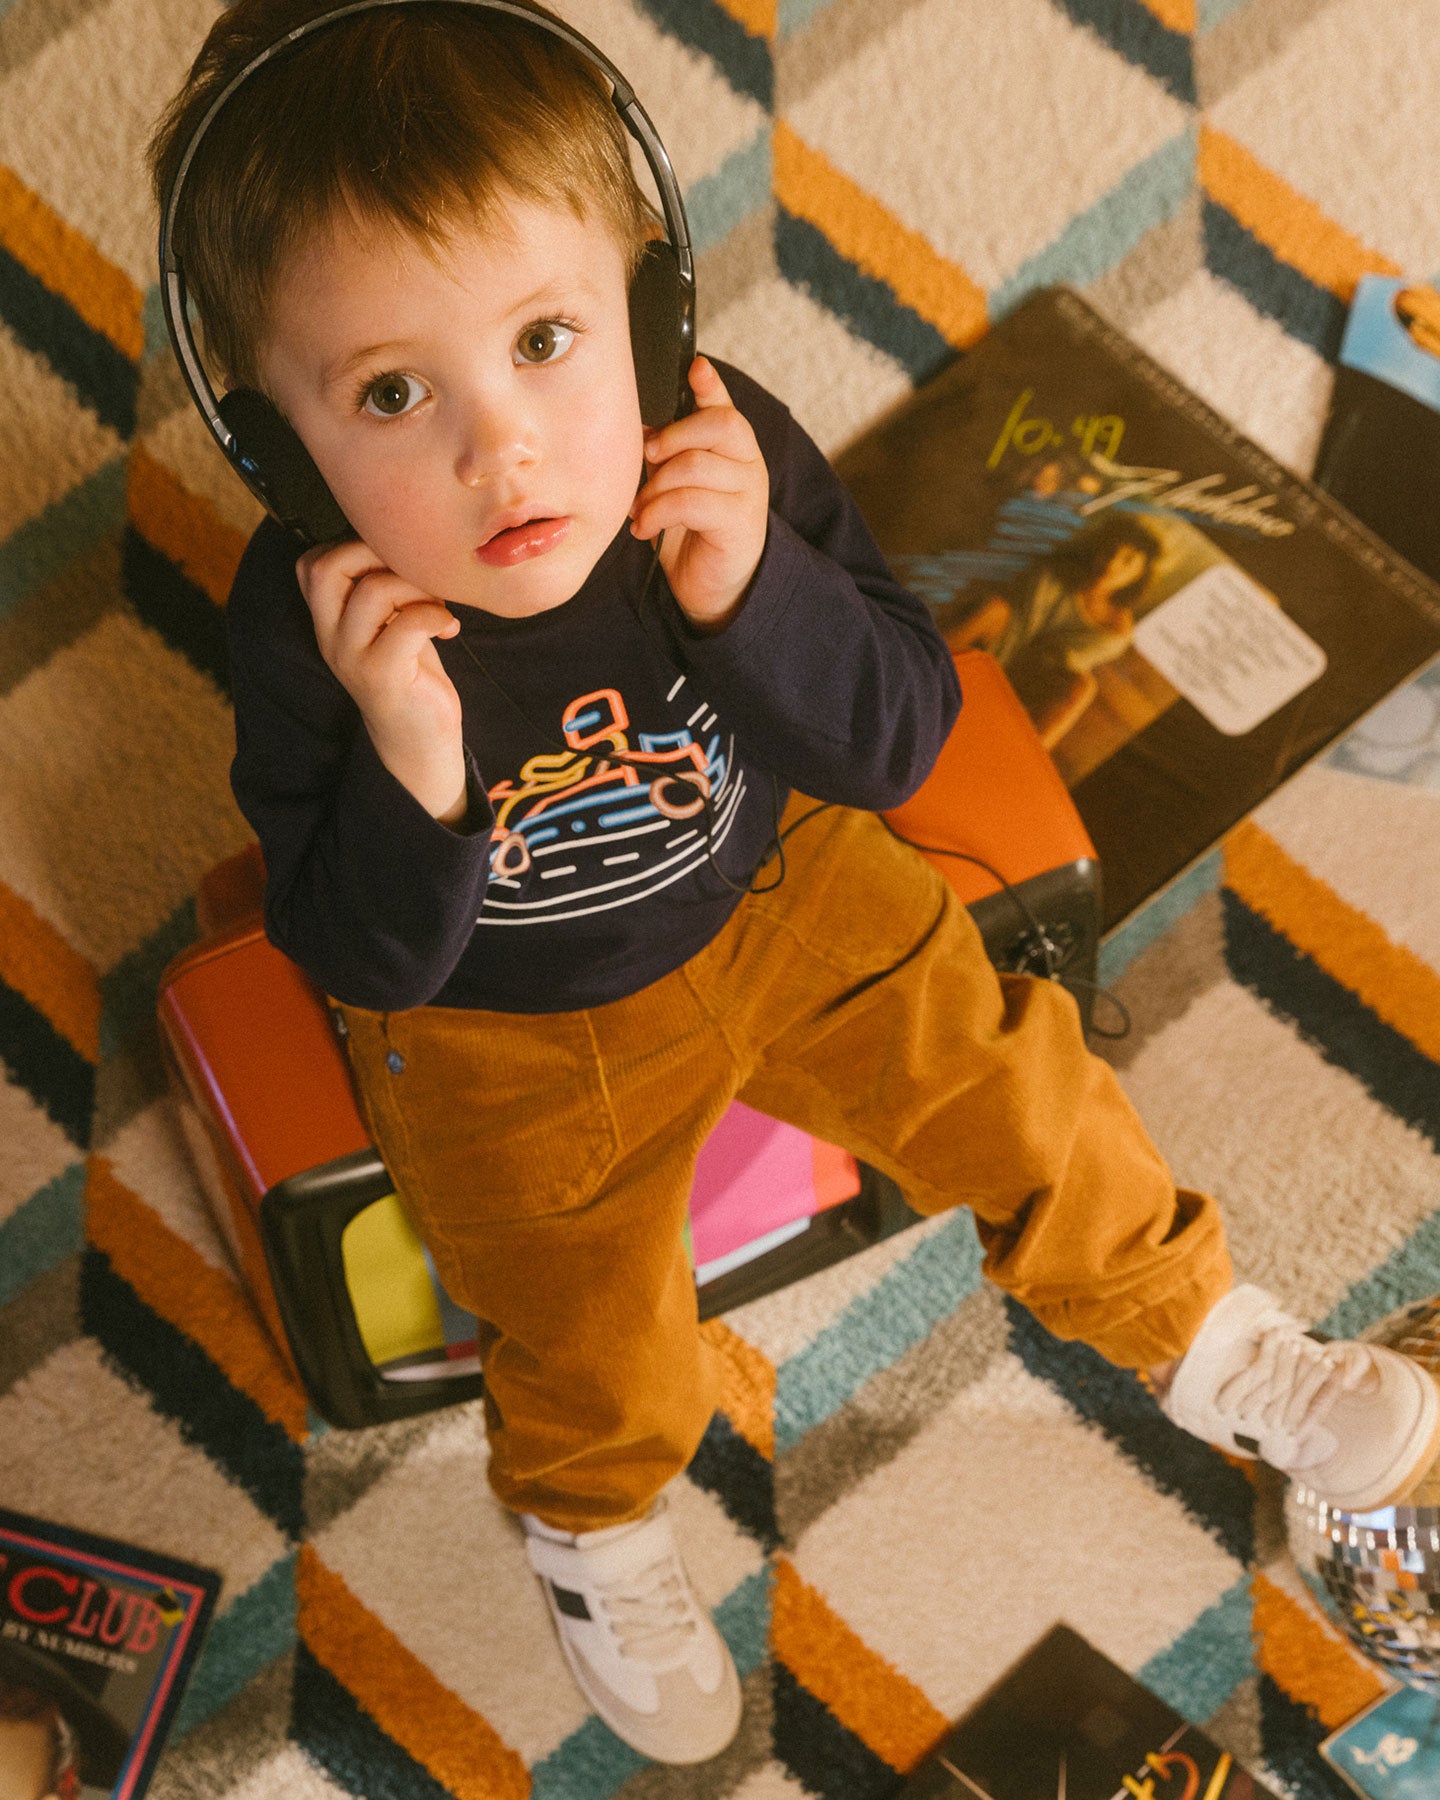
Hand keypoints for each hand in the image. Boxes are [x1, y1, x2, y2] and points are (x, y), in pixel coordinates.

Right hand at [297, 540, 467, 823]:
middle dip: (379, 554)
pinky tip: (450, 629)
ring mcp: (352, 657)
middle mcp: (329, 636)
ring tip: (438, 607)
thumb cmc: (412, 672)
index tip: (396, 566)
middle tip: (417, 577)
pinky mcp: (383, 677)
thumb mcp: (390, 623)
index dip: (355, 546)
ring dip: (418, 587)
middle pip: (327, 565)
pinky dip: (437, 615)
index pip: (311, 561)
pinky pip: (409, 623)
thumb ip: (384, 585)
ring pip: (374, 590)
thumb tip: (409, 536)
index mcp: (328, 619)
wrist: (419, 742)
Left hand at [629, 356, 768, 631]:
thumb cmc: (689, 532)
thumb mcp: (672, 484)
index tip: (694, 367)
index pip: (724, 405)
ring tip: (639, 508)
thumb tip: (637, 425)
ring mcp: (748, 491)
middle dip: (672, 436)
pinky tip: (644, 527)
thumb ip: (664, 453)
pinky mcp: (740, 522)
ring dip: (656, 486)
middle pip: (718, 424)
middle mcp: (747, 463)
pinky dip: (658, 512)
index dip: (710, 384)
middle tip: (646, 457)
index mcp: (730, 447)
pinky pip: (692, 502)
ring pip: (696, 464)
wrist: (711, 588)